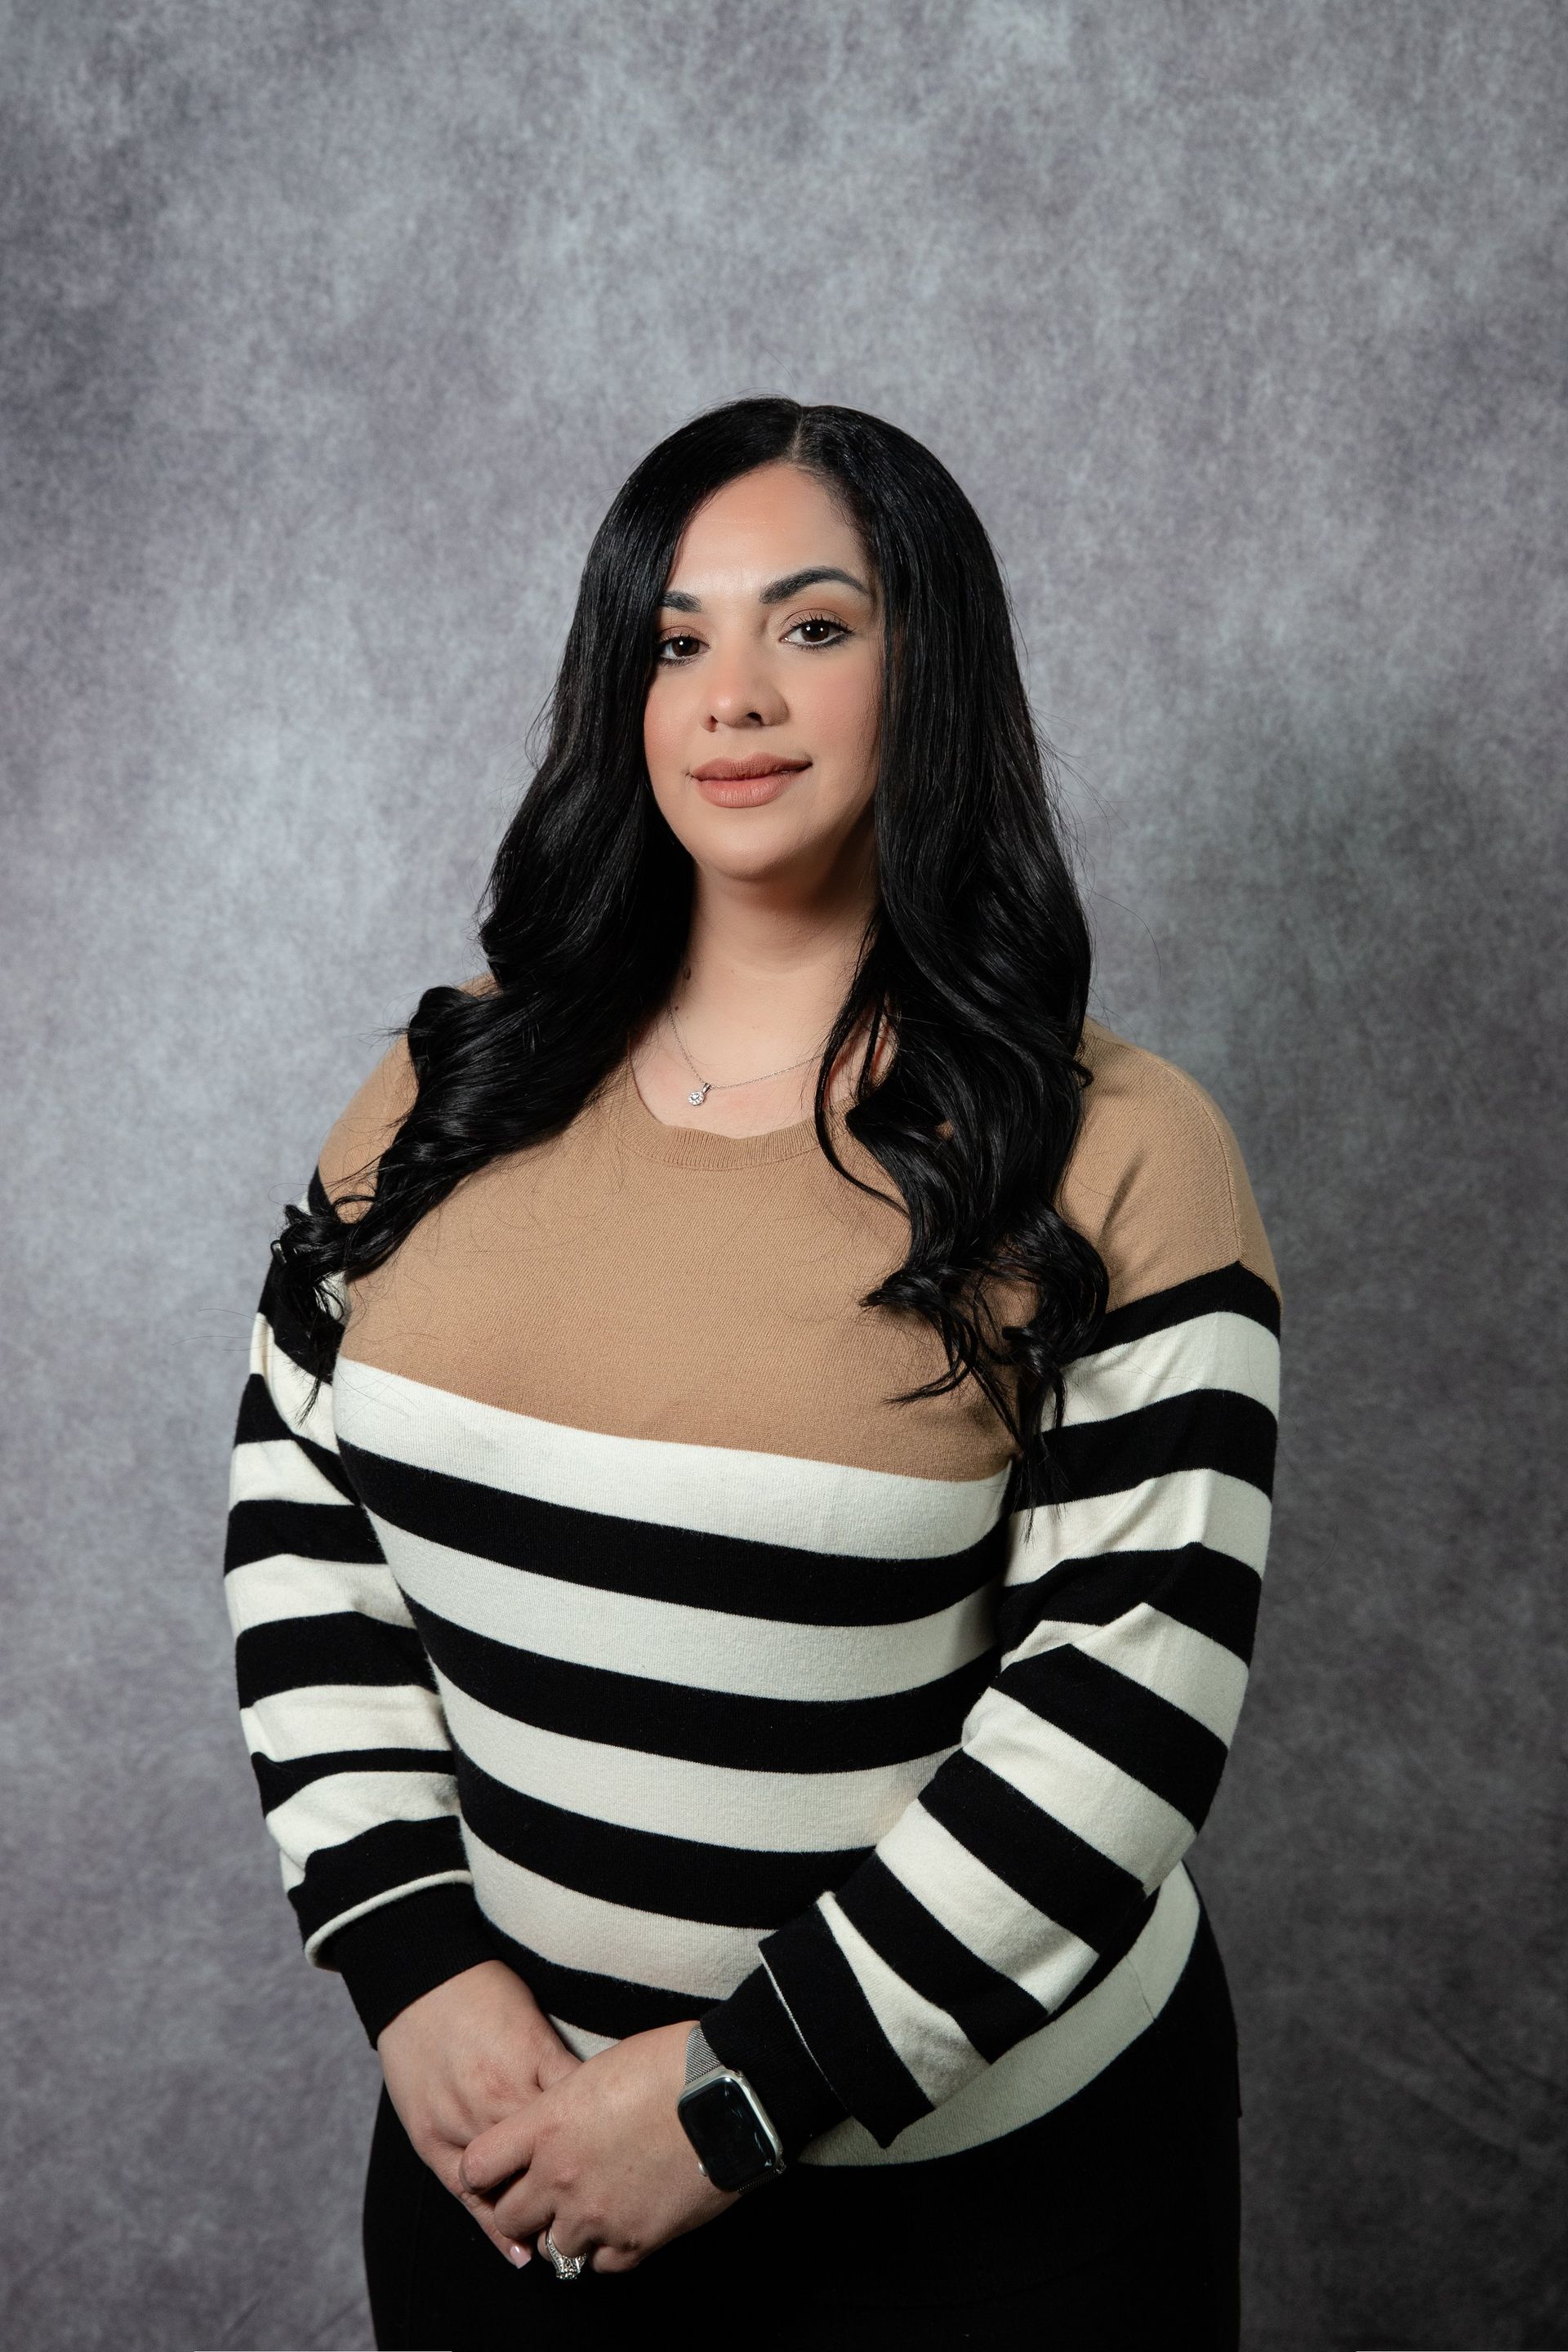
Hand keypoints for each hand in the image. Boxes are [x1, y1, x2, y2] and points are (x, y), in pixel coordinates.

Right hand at [376, 1959, 581, 2266]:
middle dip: (578, 2191)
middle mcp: (497, 2099)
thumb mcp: (534, 2020)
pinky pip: (464, 2190)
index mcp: (531, 2064)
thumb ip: (561, 2065)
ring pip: (507, 2185)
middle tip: (608, 2216)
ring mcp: (461, 2121)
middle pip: (547, 2162)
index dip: (608, 2153)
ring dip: (539, 2214)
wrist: (418, 1979)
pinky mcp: (430, 2137)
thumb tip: (600, 2098)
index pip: (580, 2123)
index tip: (632, 2175)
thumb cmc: (484, 1992)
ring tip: (571, 2245)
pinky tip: (518, 2252)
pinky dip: (491, 2224)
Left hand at [458, 2019, 737, 2273]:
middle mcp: (561, 2177)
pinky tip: (622, 2220)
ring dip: (566, 2231)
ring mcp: (598, 2214)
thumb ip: (564, 2107)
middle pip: (510, 2218)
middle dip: (523, 2208)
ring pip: (555, 2250)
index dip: (485, 2171)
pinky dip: (606, 2248)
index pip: (477, 2167)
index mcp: (546, 2127)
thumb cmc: (668, 2065)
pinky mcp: (636, 2240)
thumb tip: (557, 2124)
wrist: (728, 2094)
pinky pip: (601, 2264)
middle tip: (545, 2194)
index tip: (500, 2170)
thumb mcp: (597, 2069)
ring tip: (590, 2207)